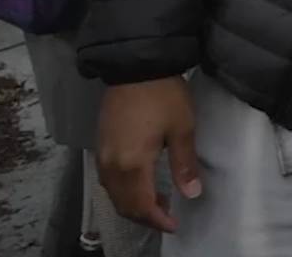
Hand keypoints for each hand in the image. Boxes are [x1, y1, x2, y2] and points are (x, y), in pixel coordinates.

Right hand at [98, 77, 201, 232]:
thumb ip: (184, 164)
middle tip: (167, 216)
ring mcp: (102, 154)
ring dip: (133, 204)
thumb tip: (191, 194)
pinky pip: (108, 179)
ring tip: (158, 201)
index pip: (141, 205)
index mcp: (132, 163)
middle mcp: (111, 164)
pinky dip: (123, 190)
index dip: (157, 220)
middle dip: (144, 216)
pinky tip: (140, 184)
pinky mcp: (100, 144)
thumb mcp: (182, 128)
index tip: (174, 225)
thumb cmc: (163, 95)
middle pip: (123, 204)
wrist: (135, 66)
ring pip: (113, 194)